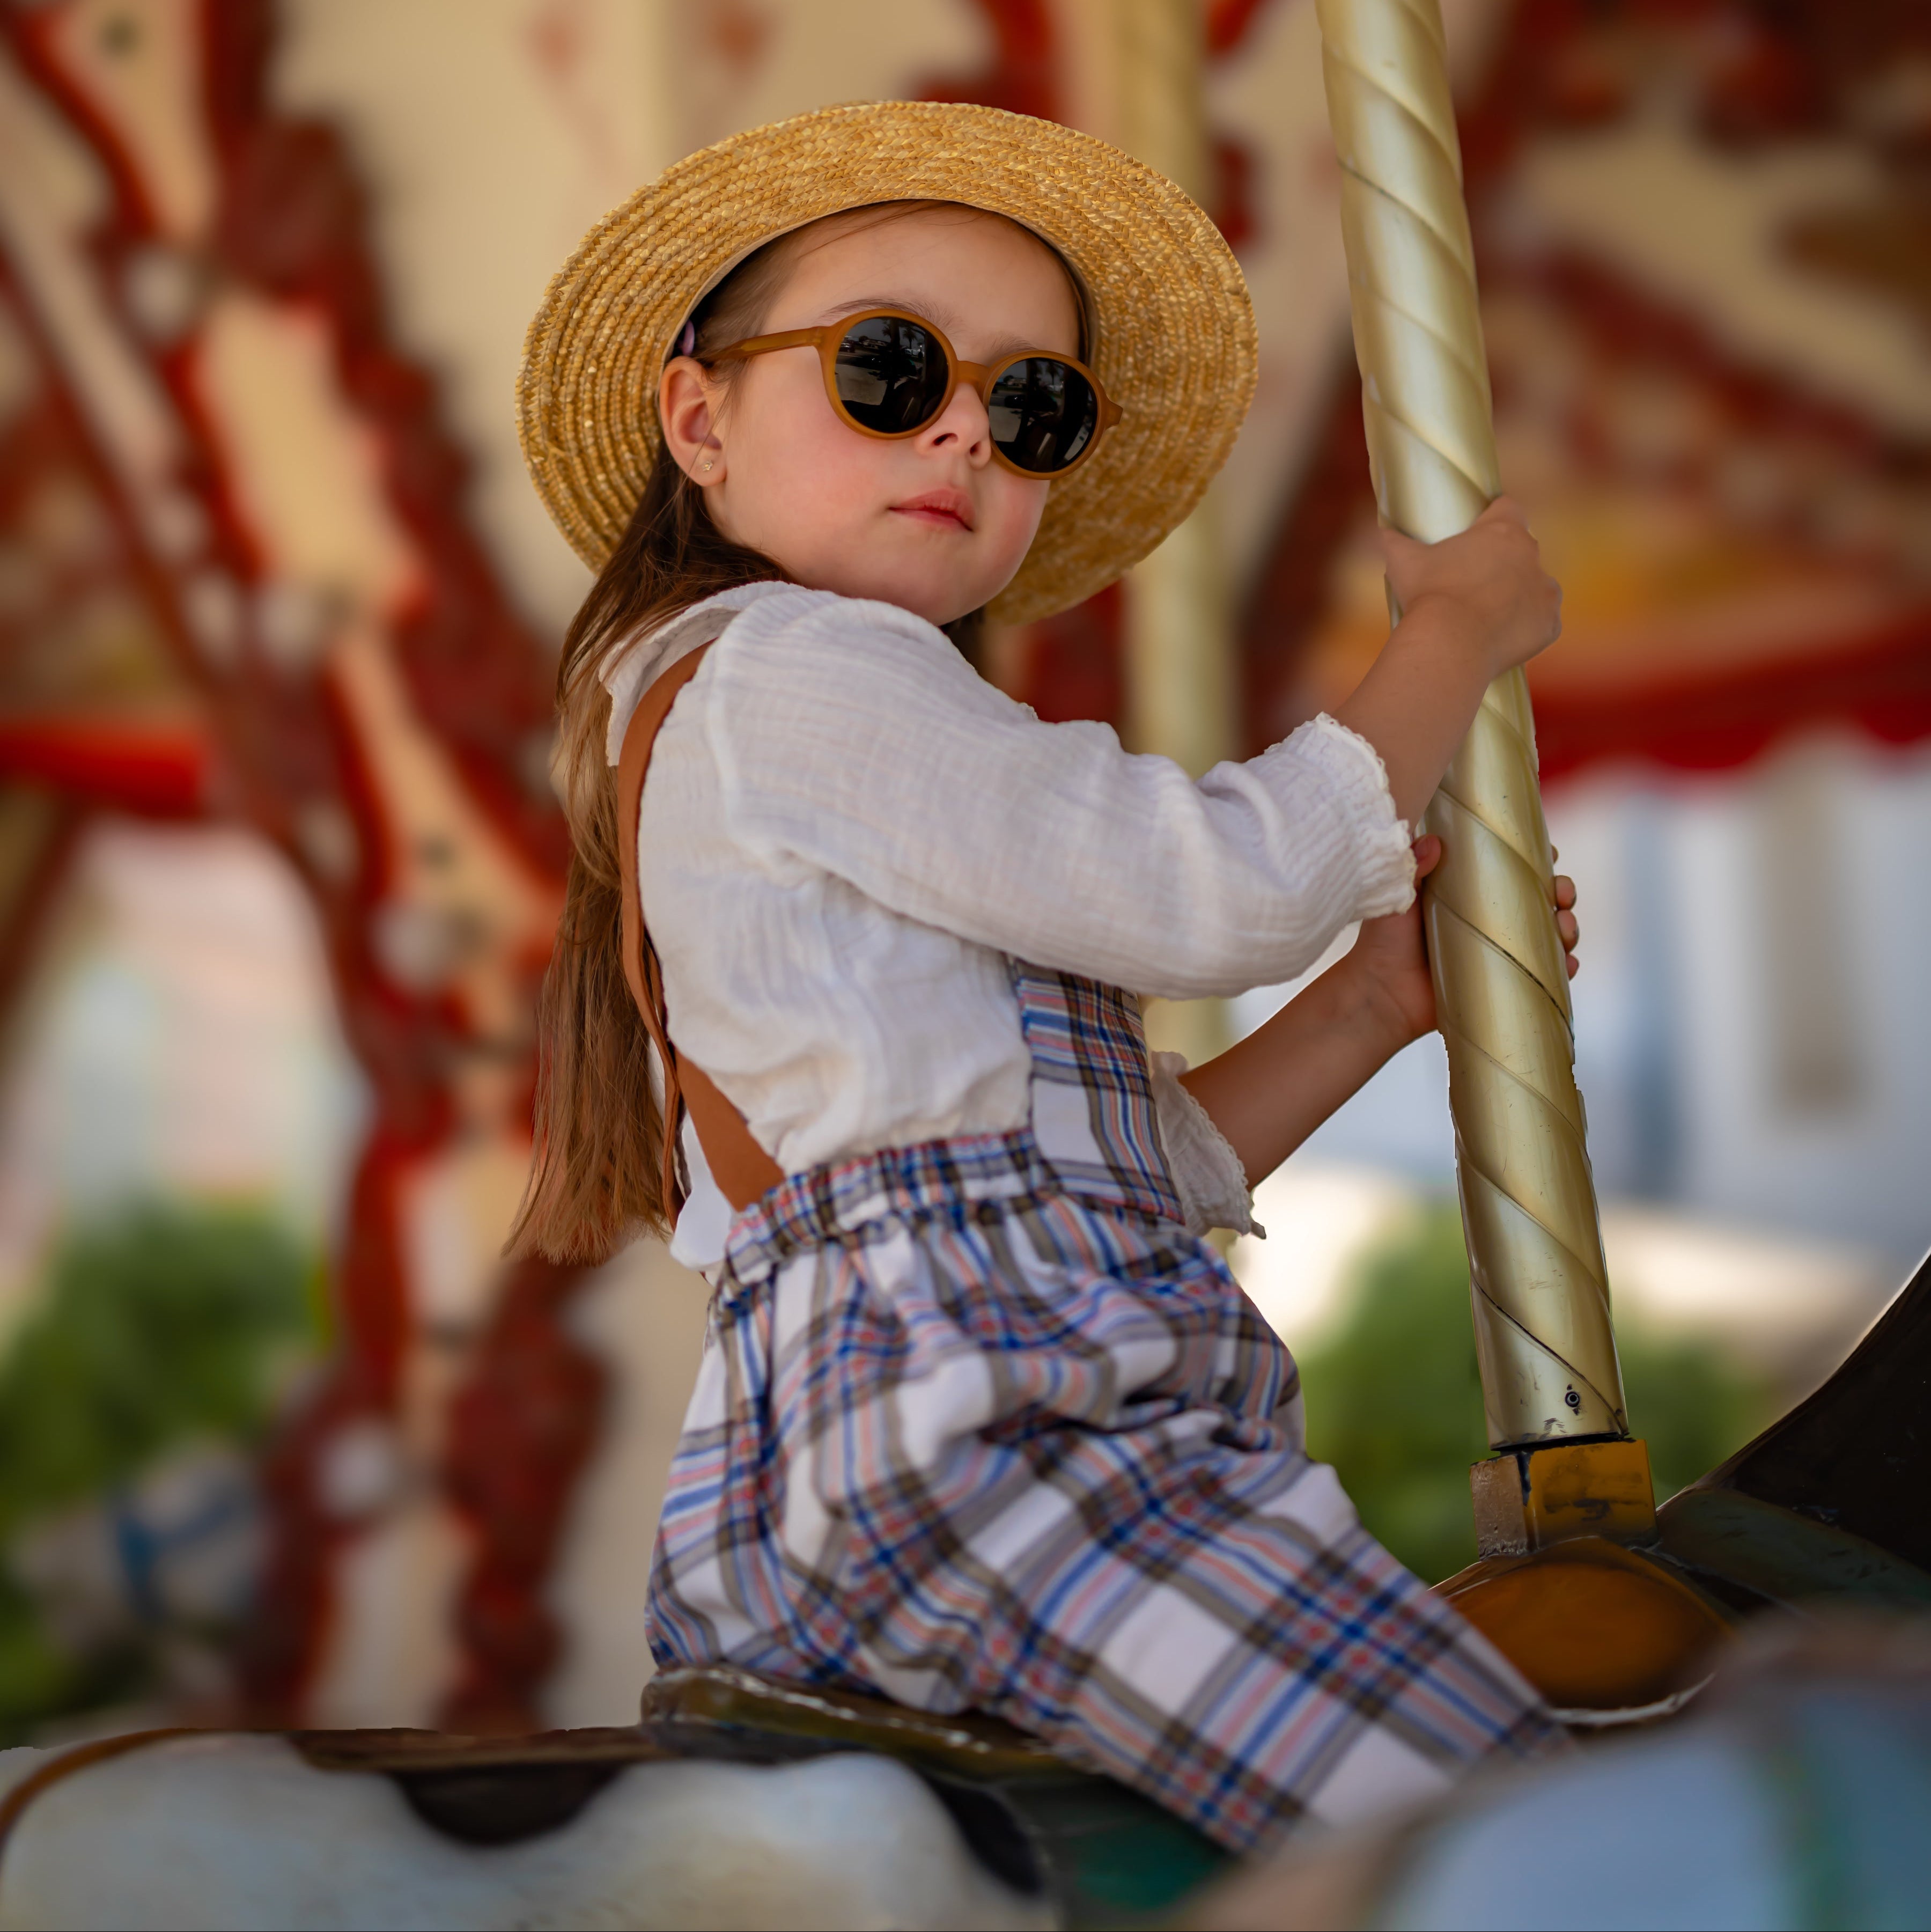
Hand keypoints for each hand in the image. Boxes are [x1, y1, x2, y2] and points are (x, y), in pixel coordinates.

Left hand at [1349, 835, 1581, 1046]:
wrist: (1381, 997)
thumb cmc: (1384, 943)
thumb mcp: (1397, 897)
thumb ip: (1412, 866)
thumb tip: (1433, 842)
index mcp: (1472, 890)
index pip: (1514, 867)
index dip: (1538, 859)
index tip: (1548, 854)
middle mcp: (1492, 918)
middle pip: (1544, 897)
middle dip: (1564, 891)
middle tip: (1562, 894)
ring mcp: (1502, 950)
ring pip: (1552, 933)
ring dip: (1569, 927)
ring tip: (1565, 928)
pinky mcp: (1505, 982)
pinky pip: (1546, 975)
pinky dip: (1563, 968)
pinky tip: (1567, 964)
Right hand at [1379, 497, 1562, 682]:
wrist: (1449, 644)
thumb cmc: (1428, 595)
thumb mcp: (1403, 562)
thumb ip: (1394, 541)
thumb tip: (1384, 533)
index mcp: (1503, 532)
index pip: (1507, 508)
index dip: (1493, 517)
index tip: (1479, 531)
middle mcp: (1531, 556)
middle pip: (1523, 549)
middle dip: (1503, 561)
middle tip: (1474, 580)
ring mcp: (1545, 590)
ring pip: (1536, 585)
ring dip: (1519, 593)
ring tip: (1488, 613)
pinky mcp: (1550, 623)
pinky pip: (1543, 621)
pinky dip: (1528, 626)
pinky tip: (1503, 635)